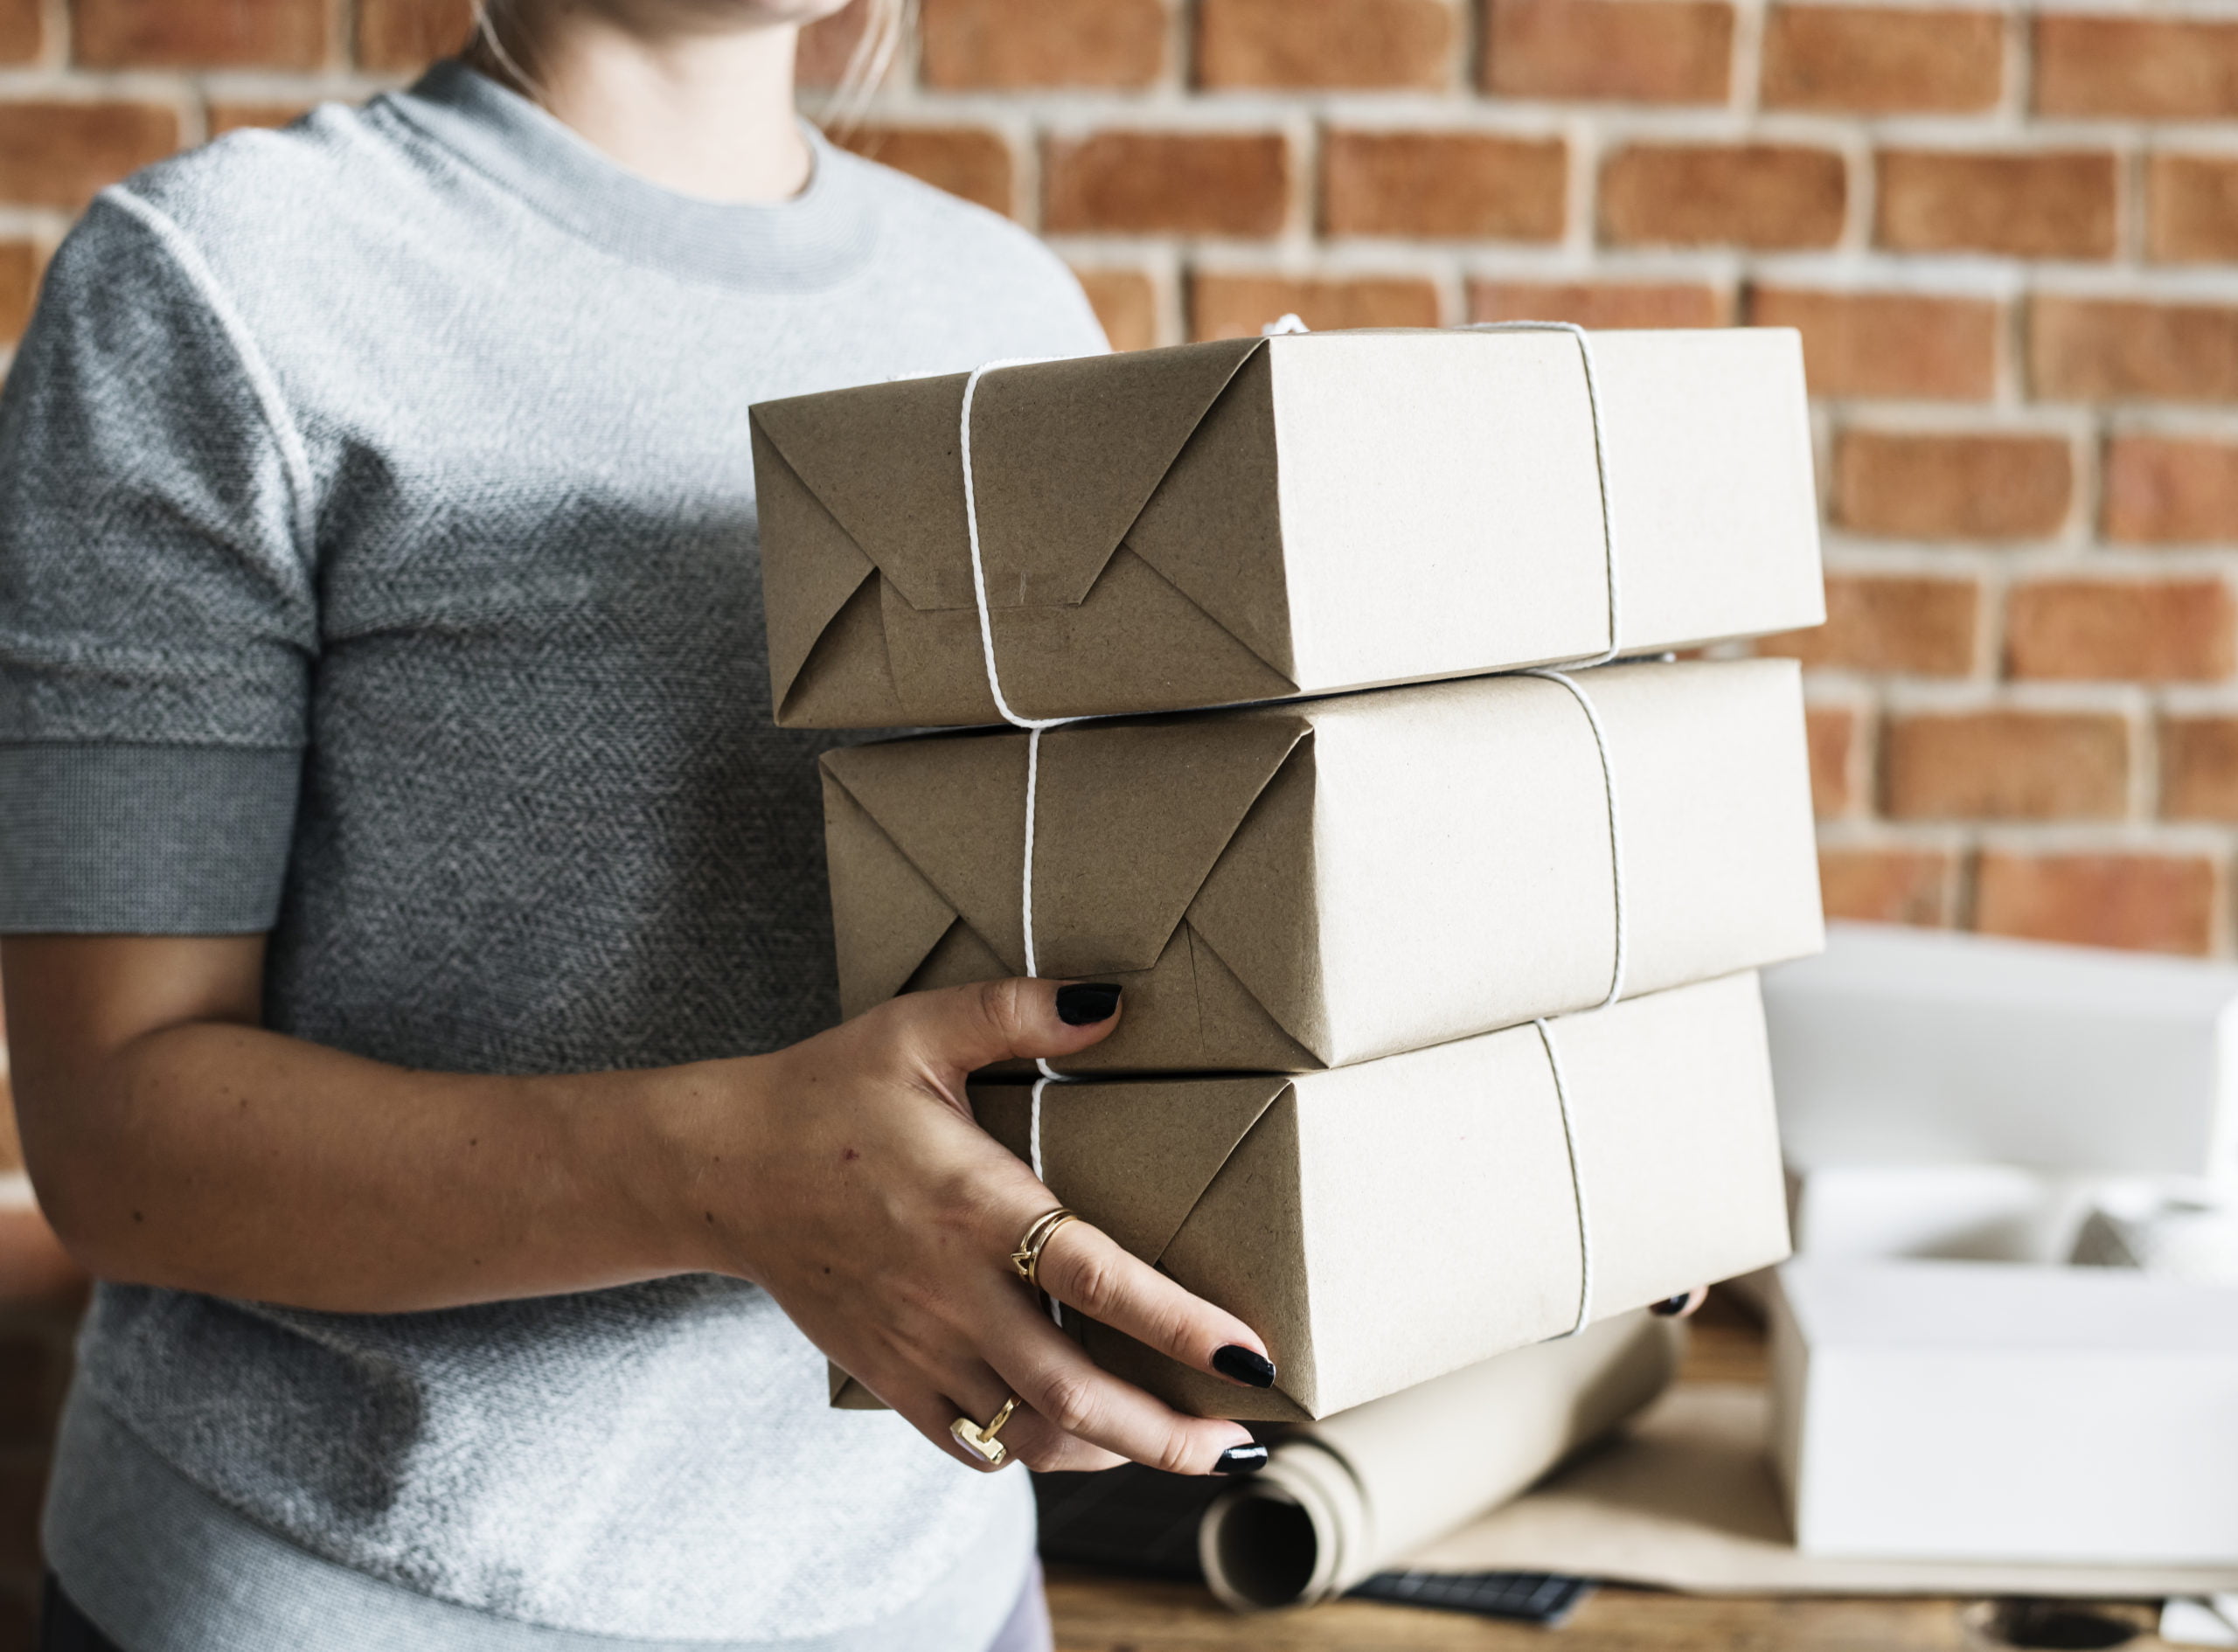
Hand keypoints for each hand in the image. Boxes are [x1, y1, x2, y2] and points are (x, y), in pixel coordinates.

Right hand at [670, 979, 1272, 1475]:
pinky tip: (1083, 1445)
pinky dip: (1037, 1456)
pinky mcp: (888, 1375)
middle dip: (1169, 1433)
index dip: (1184, 1327)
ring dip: (1116, 1456)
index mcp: (976, 1207)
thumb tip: (1113, 1000)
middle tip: (1241, 1443)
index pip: (1101, 1281)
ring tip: (1182, 1450)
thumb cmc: (828, 1091)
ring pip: (1032, 1437)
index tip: (1253, 1356)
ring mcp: (918, 1346)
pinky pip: (973, 1443)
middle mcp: (953, 1292)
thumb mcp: (920, 1027)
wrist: (721, 1167)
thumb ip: (1018, 1012)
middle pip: (1077, 1394)